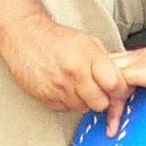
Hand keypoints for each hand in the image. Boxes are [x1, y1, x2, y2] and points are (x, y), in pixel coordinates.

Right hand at [0, 17, 129, 132]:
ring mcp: (59, 86)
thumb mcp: (88, 41)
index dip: (118, 89)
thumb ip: (105, 62)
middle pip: (100, 103)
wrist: (25, 36)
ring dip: (83, 100)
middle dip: (101, 98)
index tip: (116, 89)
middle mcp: (74, 73)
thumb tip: (120, 80)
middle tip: (96, 88)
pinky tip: (63, 87)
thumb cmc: (57, 38)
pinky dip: (67, 101)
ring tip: (77, 85)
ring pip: (83, 108)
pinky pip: (65, 109)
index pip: (114, 85)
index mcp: (88, 56)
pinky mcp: (45, 96)